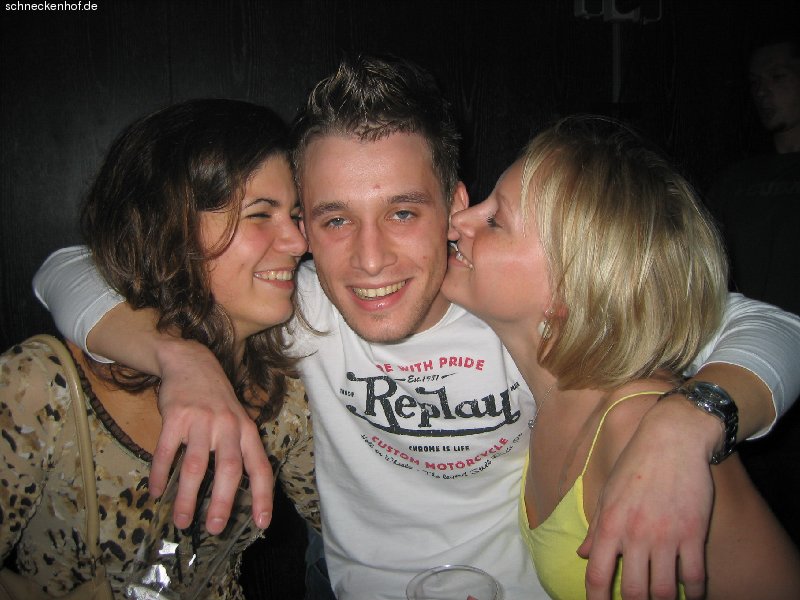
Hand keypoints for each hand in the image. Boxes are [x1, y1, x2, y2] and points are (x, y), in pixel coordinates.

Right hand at [149, 338, 273, 533]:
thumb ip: (238, 450)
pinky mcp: (176, 416)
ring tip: (182, 521)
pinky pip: (166, 451)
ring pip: (195, 465)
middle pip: (229, 468)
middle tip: (215, 528)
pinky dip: (160, 473)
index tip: (262, 522)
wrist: (191, 362)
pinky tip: (155, 491)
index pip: (259, 466)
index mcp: (247, 430)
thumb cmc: (216, 400)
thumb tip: (233, 493)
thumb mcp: (237, 420)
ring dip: (187, 496)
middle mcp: (228, 426)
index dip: (263, 495)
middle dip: (222, 501)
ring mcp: (201, 420)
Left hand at [580, 396, 719, 599]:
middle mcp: (636, 534)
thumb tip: (582, 554)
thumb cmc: (636, 464)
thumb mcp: (608, 493)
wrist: (672, 439)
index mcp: (610, 524)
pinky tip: (693, 593)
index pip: (597, 574)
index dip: (597, 599)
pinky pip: (695, 575)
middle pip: (634, 592)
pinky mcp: (694, 533)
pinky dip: (695, 592)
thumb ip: (597, 527)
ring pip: (665, 591)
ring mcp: (666, 536)